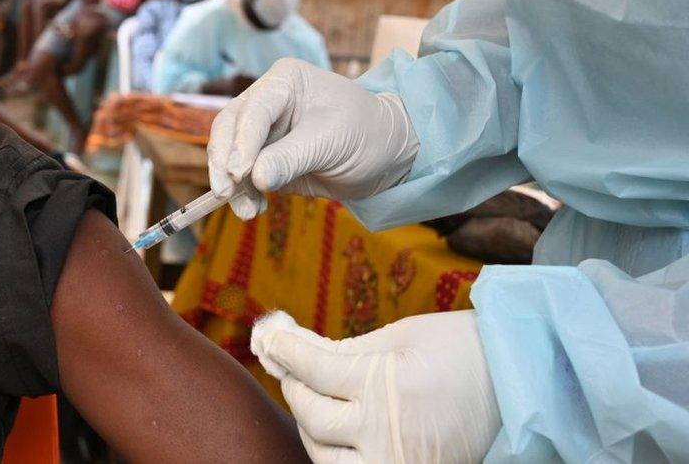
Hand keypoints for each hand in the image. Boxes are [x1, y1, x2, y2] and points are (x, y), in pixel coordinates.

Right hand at [207, 58, 418, 218]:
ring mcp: (264, 133)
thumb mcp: (331, 141)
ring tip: (247, 211)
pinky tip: (254, 210)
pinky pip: (243, 179)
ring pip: (229, 157)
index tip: (238, 173)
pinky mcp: (266, 161)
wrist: (387, 156)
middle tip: (226, 193)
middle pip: (228, 130)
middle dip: (224, 164)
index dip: (240, 143)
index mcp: (284, 81)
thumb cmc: (367, 132)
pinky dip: (244, 196)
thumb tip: (255, 178)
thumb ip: (290, 158)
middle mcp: (267, 103)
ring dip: (233, 187)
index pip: (252, 111)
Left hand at [251, 311, 500, 463]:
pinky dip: (333, 451)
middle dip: (294, 384)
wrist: (519, 386)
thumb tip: (292, 347)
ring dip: (309, 423)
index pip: (312, 369)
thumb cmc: (460, 350)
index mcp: (384, 386)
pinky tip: (334, 427)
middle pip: (310, 414)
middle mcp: (384, 433)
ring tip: (314, 395)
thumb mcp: (399, 337)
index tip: (270, 338)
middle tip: (291, 364)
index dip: (285, 350)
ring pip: (322, 454)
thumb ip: (343, 349)